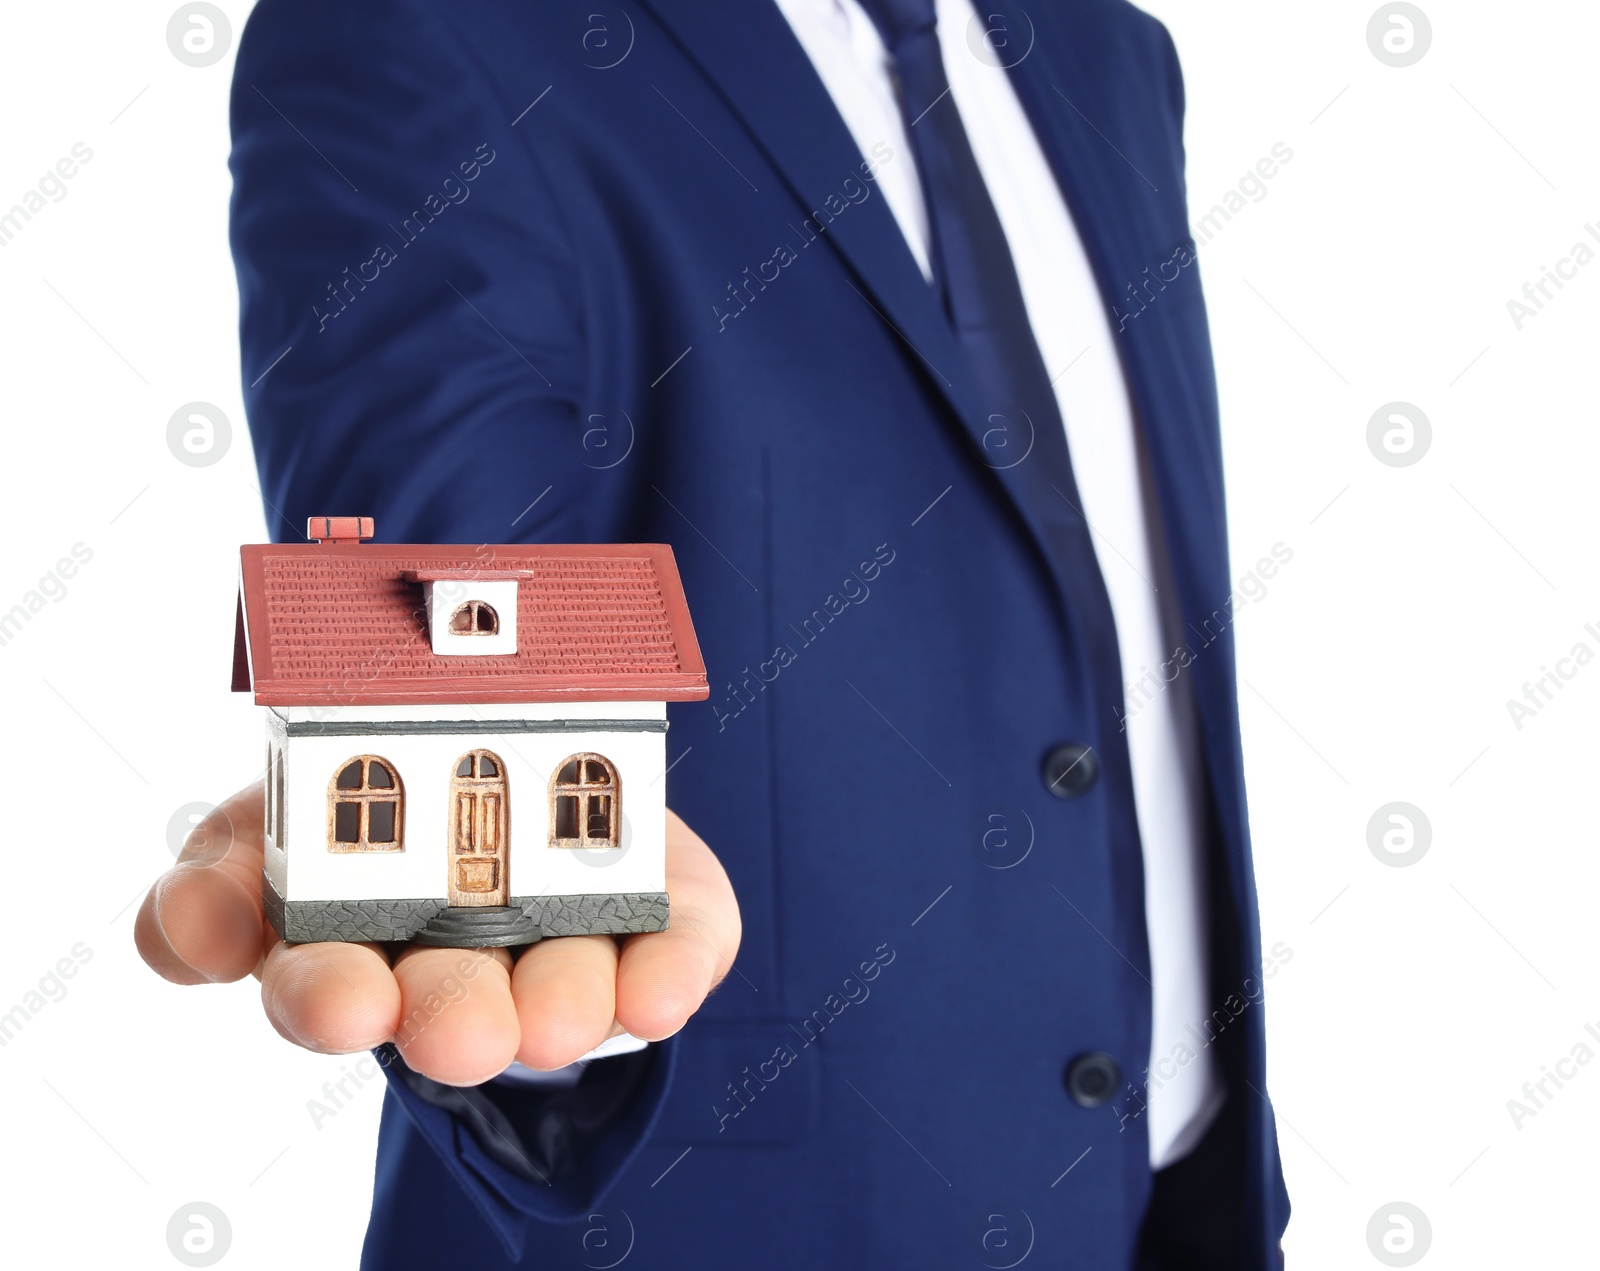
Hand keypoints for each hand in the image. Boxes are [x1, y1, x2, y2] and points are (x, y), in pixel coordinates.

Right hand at [136, 781, 740, 1084]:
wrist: (519, 738)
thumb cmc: (374, 789)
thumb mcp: (266, 810)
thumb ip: (216, 876)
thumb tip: (189, 936)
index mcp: (347, 943)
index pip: (315, 989)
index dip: (321, 1000)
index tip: (341, 1000)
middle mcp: (458, 963)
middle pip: (445, 1008)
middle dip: (453, 1020)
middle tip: (460, 1034)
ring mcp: (563, 948)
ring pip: (561, 994)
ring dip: (562, 1007)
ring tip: (560, 1020)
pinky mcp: (659, 925)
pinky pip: (675, 950)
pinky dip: (670, 974)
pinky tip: (662, 994)